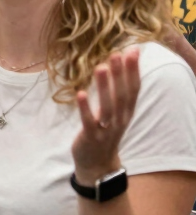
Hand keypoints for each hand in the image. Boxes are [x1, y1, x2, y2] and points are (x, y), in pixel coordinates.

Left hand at [72, 48, 139, 184]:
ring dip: (104, 87)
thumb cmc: (105, 132)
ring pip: (107, 107)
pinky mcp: (91, 137)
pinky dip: (85, 108)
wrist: (97, 165)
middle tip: (117, 54)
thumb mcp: (115, 113)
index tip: (133, 50)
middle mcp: (120, 120)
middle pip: (122, 95)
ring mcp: (106, 130)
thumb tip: (116, 65)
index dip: (134, 70)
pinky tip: (81, 93)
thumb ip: (116, 92)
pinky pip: (89, 121)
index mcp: (126, 112)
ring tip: (100, 68)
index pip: (133, 89)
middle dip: (120, 74)